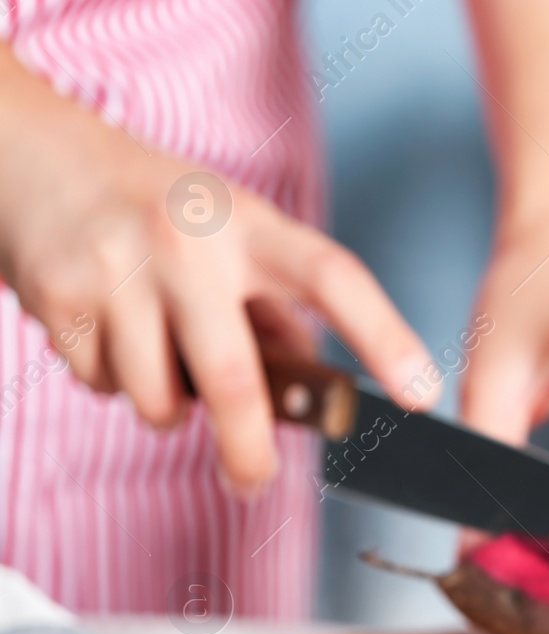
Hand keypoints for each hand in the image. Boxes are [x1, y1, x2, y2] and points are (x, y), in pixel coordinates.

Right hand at [0, 47, 437, 493]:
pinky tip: (105, 329)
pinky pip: (101, 386)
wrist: (30, 152)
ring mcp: (120, 268)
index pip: (335, 279)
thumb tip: (309, 385)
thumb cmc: (154, 203)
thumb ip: (275, 302)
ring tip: (155, 353)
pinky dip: (110, 382)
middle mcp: (190, 240)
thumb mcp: (232, 228)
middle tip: (252, 481)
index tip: (423, 394)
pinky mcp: (59, 297)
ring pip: (160, 399)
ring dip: (165, 408)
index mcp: (252, 223)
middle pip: (234, 378)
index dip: (384, 338)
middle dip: (249, 448)